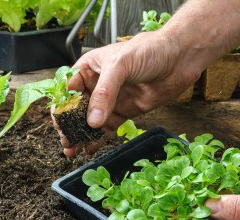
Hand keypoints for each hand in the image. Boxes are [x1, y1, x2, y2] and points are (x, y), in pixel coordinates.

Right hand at [58, 31, 202, 156]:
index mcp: (89, 68)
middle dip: (69, 126)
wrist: (179, 58)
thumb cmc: (149, 50)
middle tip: (66, 142)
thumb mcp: (121, 65)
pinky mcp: (125, 111)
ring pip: (90, 121)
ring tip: (73, 150)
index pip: (68, 89)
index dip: (61, 107)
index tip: (60, 124)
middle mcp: (97, 85)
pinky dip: (98, 139)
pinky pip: (107, 128)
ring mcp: (112, 100)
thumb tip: (92, 120)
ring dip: (81, 135)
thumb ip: (105, 93)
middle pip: (77, 109)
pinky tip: (90, 148)